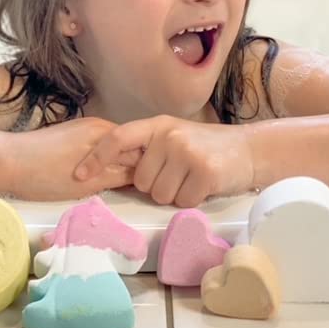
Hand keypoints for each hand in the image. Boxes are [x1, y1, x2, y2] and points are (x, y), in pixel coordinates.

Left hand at [11, 117, 141, 200]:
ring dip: (117, 162)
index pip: (140, 148)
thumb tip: (143, 175)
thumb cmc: (47, 175)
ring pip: (112, 147)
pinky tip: (96, 173)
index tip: (148, 185)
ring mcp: (84, 127)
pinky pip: (98, 146)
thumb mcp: (89, 183)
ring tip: (115, 183)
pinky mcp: (72, 133)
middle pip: (127, 145)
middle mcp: (98, 125)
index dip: (146, 167)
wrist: (7, 162)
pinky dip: (103, 159)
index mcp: (106, 133)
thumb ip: (120, 176)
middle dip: (133, 164)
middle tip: (134, 187)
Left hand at [73, 115, 254, 206]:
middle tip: (177, 174)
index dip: (96, 157)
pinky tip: (204, 185)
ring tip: (191, 178)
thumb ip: (148, 148)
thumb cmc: (206, 146)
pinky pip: (182, 202)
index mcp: (158, 125)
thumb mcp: (174, 136)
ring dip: (174, 195)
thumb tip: (112, 170)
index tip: (79, 174)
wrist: (249, 149)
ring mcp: (187, 152)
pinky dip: (191, 200)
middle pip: (140, 181)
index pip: (118, 138)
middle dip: (155, 185)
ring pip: (159, 195)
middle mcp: (170, 136)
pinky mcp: (205, 172)